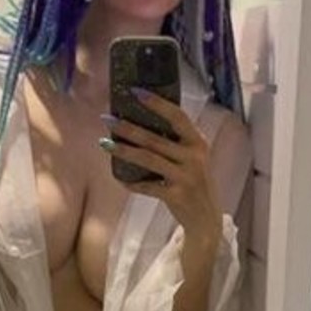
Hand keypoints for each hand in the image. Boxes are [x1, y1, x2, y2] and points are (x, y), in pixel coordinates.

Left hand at [103, 90, 222, 249]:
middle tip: (107, 118)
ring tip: (104, 143)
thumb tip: (139, 124)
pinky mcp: (177, 195)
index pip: (177, 116)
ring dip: (123, 150)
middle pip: (155, 138)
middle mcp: (194, 157)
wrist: (206, 219)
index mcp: (198, 142)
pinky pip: (147, 186)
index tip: (134, 91)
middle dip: (128, 127)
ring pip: (148, 159)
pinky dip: (131, 183)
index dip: (156, 103)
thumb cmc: (194, 183)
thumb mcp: (193, 158)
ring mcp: (186, 177)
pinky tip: (119, 179)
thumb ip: (176, 142)